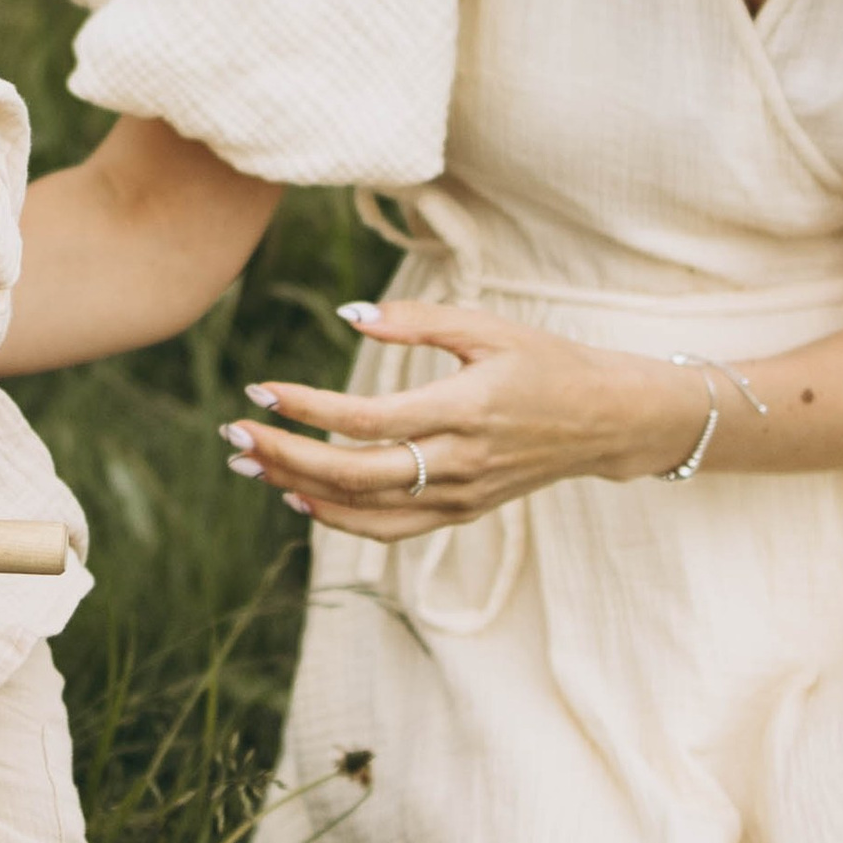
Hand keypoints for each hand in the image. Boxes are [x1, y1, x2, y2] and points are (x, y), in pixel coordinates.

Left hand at [221, 298, 701, 532]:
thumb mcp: (488, 327)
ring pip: (366, 508)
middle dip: (286, 455)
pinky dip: (340, 520)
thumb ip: (416, 320)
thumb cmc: (546, 361)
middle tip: (234, 433)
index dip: (309, 409)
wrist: (608, 420)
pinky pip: (389, 528)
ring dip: (300, 489)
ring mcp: (462, 495)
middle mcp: (462, 461)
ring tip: (250, 464)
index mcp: (467, 407)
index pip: (369, 419)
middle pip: (355, 473)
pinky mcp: (463, 512)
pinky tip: (299, 499)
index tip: (259, 389)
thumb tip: (348, 314)